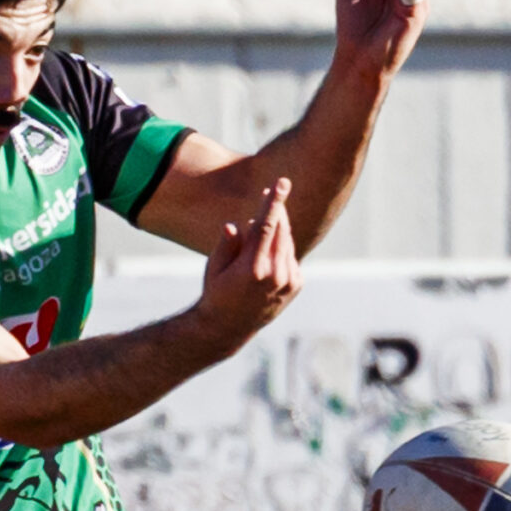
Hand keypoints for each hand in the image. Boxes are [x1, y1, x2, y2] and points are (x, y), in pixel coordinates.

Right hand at [193, 179, 302, 355]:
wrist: (229, 327)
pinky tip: (267, 257)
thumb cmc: (216, 293)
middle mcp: (274, 275)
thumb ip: (226, 245)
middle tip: (274, 192)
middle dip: (277, 210)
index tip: (282, 183)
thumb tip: (236, 225)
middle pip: (281, 230)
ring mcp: (288, 281)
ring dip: (278, 230)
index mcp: (252, 269)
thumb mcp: (214, 268)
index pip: (266, 226)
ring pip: (287, 242)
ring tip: (261, 234)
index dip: (274, 202)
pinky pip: (291, 256)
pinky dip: (282, 249)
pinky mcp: (296, 285)